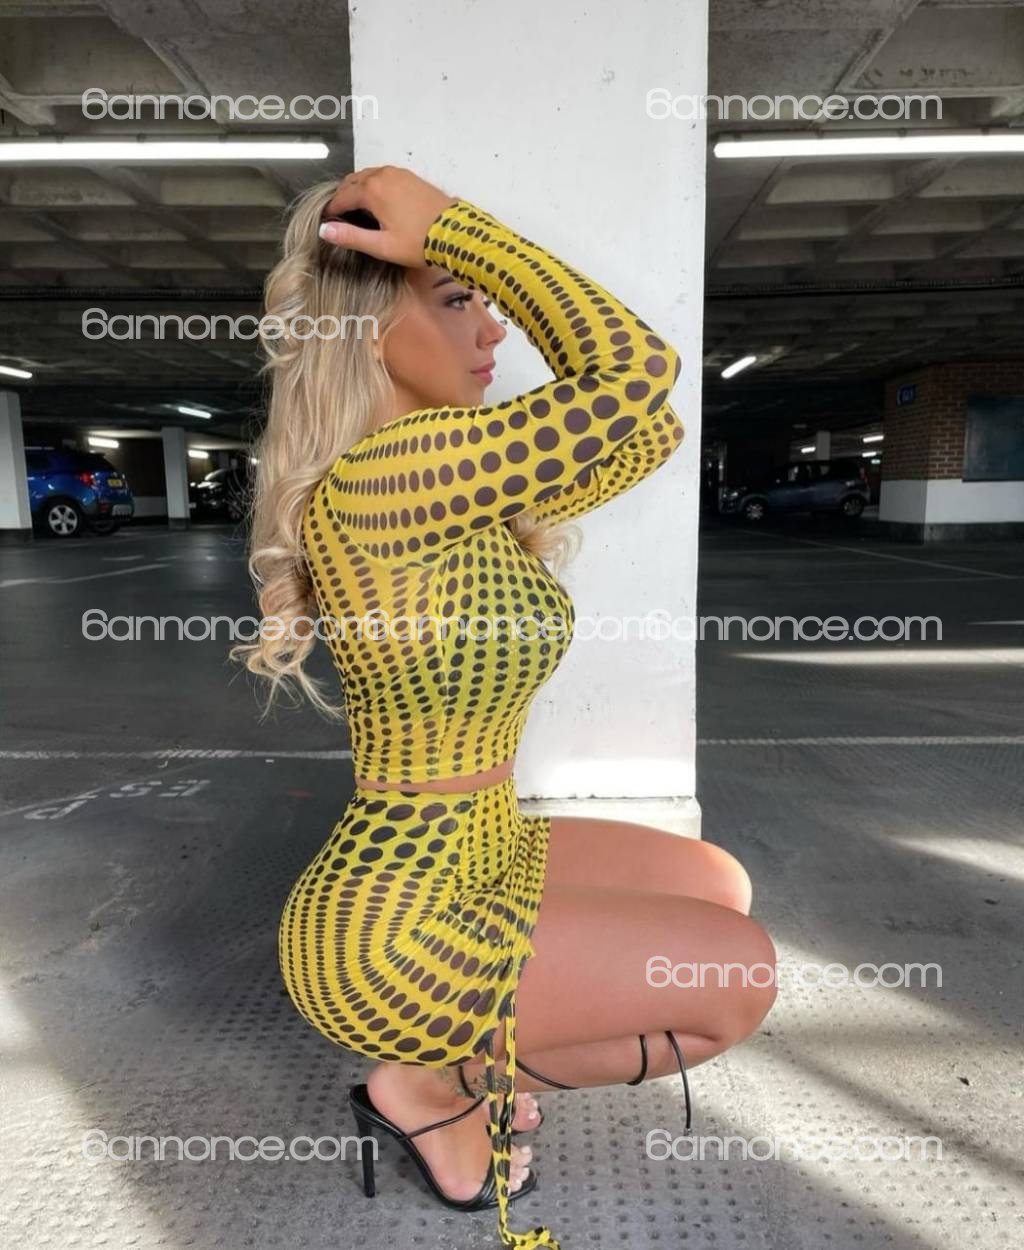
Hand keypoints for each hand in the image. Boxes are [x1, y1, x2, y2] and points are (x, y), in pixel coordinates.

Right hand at [319, 165, 458, 267]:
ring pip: (369, 176)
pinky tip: (378, 200)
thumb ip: (351, 237)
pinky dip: (374, 184)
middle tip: (340, 214)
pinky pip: (384, 176)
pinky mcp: (411, 177)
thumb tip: (324, 230)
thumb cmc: (418, 243)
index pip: (342, 197)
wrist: (455, 233)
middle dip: (343, 196)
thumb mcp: (382, 245)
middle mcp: (383, 175)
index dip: (332, 209)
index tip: (327, 221)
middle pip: (353, 181)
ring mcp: (398, 173)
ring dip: (358, 188)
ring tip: (356, 207)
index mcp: (372, 190)